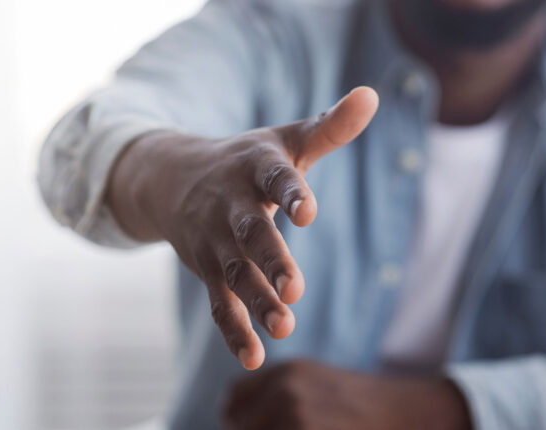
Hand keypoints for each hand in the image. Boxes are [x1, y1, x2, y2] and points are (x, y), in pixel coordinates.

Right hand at [107, 87, 379, 369]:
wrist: (172, 179)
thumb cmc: (246, 160)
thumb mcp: (285, 140)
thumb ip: (330, 126)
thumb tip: (372, 96)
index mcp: (255, 167)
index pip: (275, 179)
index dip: (292, 195)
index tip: (308, 213)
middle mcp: (231, 205)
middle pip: (251, 235)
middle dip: (271, 262)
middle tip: (295, 289)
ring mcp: (215, 242)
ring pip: (235, 274)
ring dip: (257, 301)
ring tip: (285, 326)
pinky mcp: (208, 272)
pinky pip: (220, 303)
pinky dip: (234, 330)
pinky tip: (254, 358)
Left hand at [222, 360, 472, 429]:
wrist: (407, 413)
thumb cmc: (359, 406)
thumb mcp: (312, 383)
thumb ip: (271, 394)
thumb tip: (229, 415)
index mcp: (284, 372)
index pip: (232, 403)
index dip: (240, 422)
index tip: (260, 427)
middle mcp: (285, 390)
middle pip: (237, 427)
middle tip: (295, 428)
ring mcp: (295, 417)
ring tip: (314, 427)